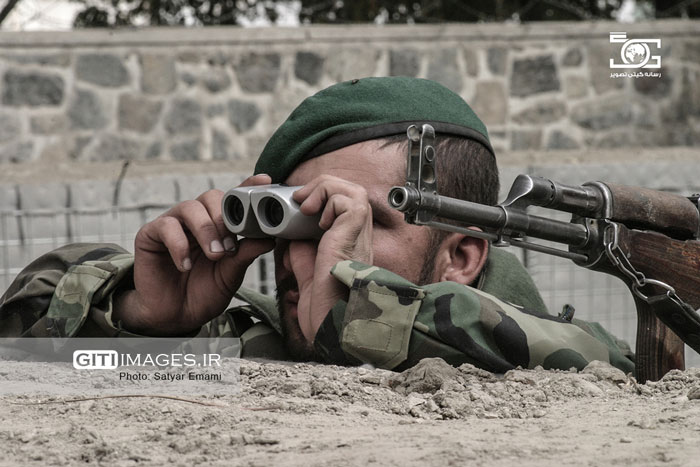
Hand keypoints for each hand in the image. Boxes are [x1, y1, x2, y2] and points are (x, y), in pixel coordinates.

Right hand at [113, 174, 274, 334]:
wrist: (175, 317)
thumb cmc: (204, 292)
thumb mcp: (231, 274)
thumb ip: (246, 254)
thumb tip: (270, 238)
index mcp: (218, 224)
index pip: (233, 198)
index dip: (248, 186)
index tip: (265, 180)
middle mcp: (196, 219)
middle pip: (211, 196)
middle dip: (224, 218)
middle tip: (230, 247)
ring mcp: (173, 224)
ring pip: (190, 208)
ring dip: (206, 230)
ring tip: (214, 255)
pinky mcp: (150, 234)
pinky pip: (166, 226)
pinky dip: (179, 245)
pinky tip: (185, 266)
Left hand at [290, 175, 373, 341]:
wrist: (332, 325)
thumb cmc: (326, 310)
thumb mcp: (307, 274)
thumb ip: (302, 253)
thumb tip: (291, 237)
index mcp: (349, 246)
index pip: (343, 205)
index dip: (322, 197)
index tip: (298, 205)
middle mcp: (358, 238)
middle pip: (351, 192)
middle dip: (324, 186)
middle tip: (300, 200)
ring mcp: (358, 237)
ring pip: (353, 191)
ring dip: (325, 189)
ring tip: (305, 205)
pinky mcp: (353, 235)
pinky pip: (349, 201)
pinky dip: (329, 200)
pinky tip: (315, 219)